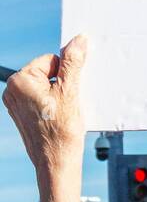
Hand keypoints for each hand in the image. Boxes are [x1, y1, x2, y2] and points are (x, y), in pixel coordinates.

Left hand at [3, 36, 87, 201]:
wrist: (55, 161)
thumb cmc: (61, 131)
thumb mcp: (71, 92)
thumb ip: (73, 63)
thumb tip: (78, 40)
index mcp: (20, 80)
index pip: (51, 61)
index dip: (66, 75)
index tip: (69, 93)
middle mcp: (13, 90)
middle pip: (47, 73)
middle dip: (61, 85)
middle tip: (66, 105)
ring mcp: (15, 102)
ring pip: (45, 86)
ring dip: (58, 96)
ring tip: (62, 114)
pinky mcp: (20, 113)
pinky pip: (40, 99)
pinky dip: (52, 105)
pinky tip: (57, 118)